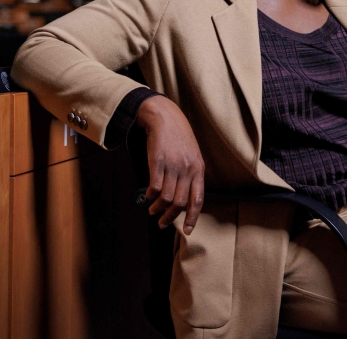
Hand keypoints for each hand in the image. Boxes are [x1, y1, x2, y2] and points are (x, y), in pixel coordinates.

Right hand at [137, 95, 205, 234]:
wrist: (165, 117)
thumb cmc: (178, 137)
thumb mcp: (192, 155)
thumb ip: (192, 174)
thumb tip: (186, 198)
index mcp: (198, 169)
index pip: (197, 199)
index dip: (192, 217)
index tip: (187, 230)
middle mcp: (187, 169)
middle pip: (180, 202)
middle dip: (170, 217)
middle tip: (162, 223)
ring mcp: (173, 165)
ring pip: (166, 197)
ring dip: (158, 208)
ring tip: (153, 210)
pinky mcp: (158, 161)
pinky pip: (155, 186)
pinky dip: (150, 195)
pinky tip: (148, 195)